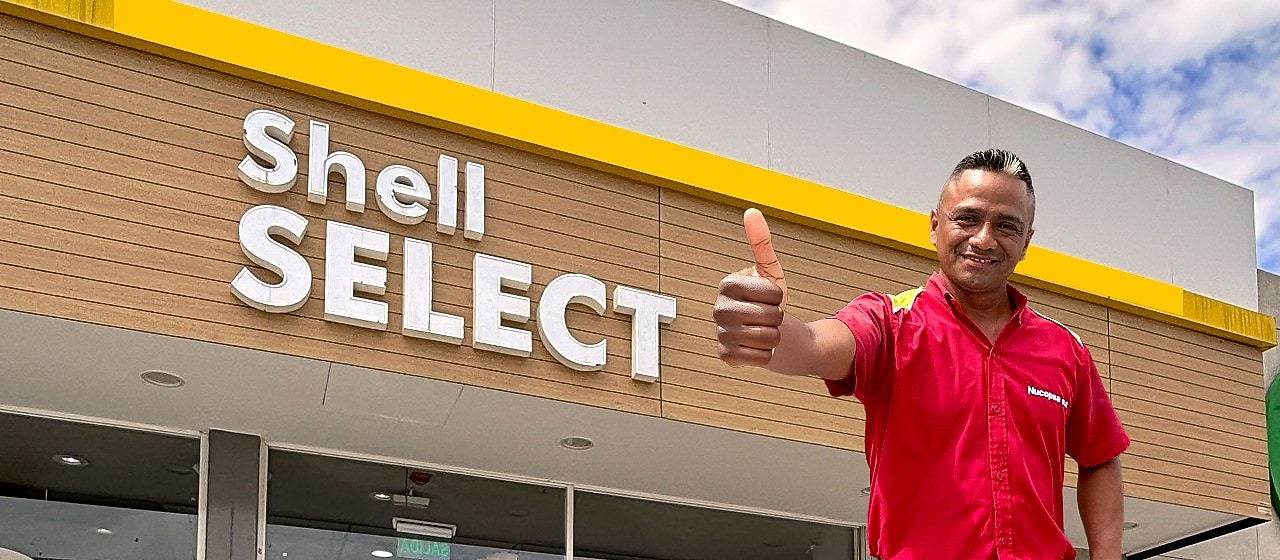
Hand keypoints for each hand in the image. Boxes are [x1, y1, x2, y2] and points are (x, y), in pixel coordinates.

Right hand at [713, 209, 788, 366]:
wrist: (764, 331)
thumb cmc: (767, 299)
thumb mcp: (769, 271)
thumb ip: (761, 243)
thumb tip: (751, 211)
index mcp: (727, 285)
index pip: (772, 293)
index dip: (779, 296)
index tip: (771, 296)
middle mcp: (718, 309)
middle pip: (770, 317)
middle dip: (778, 318)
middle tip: (768, 315)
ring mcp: (720, 334)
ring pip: (768, 338)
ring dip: (775, 336)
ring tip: (765, 330)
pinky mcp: (726, 356)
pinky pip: (761, 358)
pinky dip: (767, 354)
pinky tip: (758, 347)